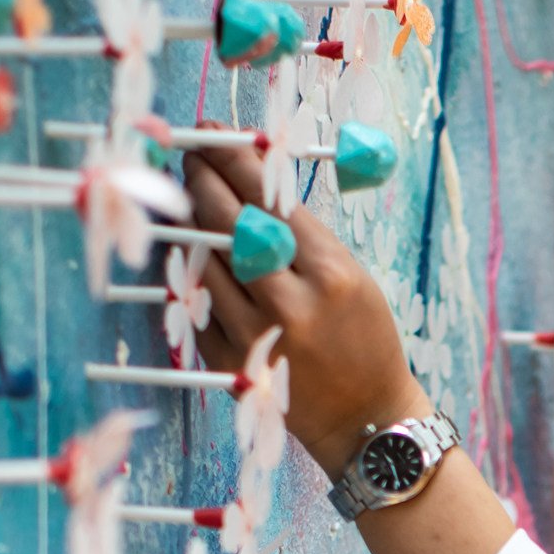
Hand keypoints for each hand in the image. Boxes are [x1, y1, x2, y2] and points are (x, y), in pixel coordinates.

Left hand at [182, 142, 421, 480]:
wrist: (365, 420)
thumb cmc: (363, 340)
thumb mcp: (352, 278)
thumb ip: (302, 235)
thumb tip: (251, 179)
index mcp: (332, 276)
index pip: (270, 199)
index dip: (233, 159)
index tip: (212, 134)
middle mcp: (292, 304)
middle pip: (229, 222)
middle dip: (202, 179)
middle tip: (191, 157)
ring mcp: (256, 336)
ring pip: (204, 260)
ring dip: (190, 221)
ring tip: (188, 197)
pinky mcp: (231, 361)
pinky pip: (199, 300)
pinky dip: (192, 269)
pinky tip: (192, 249)